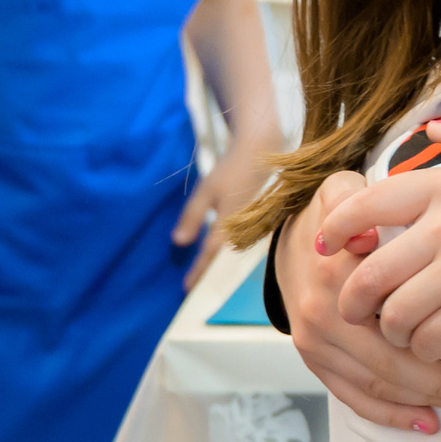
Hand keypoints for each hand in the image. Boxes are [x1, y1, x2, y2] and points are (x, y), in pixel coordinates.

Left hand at [174, 134, 274, 290]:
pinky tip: (213, 252)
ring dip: (213, 262)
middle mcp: (242, 229)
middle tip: (190, 287)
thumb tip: (178, 242)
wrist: (262, 153)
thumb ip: (193, 217)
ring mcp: (250, 225)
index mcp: (229, 223)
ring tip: (199, 274)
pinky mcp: (253, 220)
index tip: (185, 288)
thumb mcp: (206, 191)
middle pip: (221, 258)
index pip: (209, 254)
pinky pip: (235, 240)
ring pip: (229, 250)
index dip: (197, 271)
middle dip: (205, 272)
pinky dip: (222, 250)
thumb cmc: (231, 170)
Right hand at [279, 173, 440, 432]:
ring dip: (420, 400)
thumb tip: (367, 233)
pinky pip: (352, 397)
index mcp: (336, 271)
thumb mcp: (344, 190)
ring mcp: (314, 341)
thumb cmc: (337, 217)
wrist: (293, 240)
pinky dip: (390, 414)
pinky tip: (426, 422)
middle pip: (389, 360)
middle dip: (438, 380)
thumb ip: (358, 200)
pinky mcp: (313, 360)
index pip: (396, 312)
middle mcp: (323, 311)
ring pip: (375, 384)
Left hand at [314, 115, 440, 356]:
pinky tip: (434, 347)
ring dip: (391, 330)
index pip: (366, 206)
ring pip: (393, 313)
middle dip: (354, 299)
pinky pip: (426, 338)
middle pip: (369, 272)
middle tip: (357, 311)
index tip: (325, 249)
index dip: (334, 230)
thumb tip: (434, 131)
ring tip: (403, 333)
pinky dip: (423, 349)